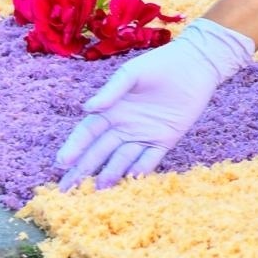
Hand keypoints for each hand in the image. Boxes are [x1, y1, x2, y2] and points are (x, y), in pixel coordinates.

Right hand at [53, 18, 253, 190]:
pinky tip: (129, 181)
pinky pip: (149, 159)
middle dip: (83, 170)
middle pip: (99, 152)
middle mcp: (123, 127)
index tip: (62, 162)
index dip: (74, 147)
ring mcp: (143, 135)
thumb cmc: (160, 64)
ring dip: (110, 175)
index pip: (87, 133)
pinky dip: (140, 171)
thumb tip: (88, 108)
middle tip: (66, 190)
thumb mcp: (133, 74)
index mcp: (111, 110)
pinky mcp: (164, 140)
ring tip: (97, 192)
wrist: (196, 64)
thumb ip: (112, 90)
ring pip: (122, 160)